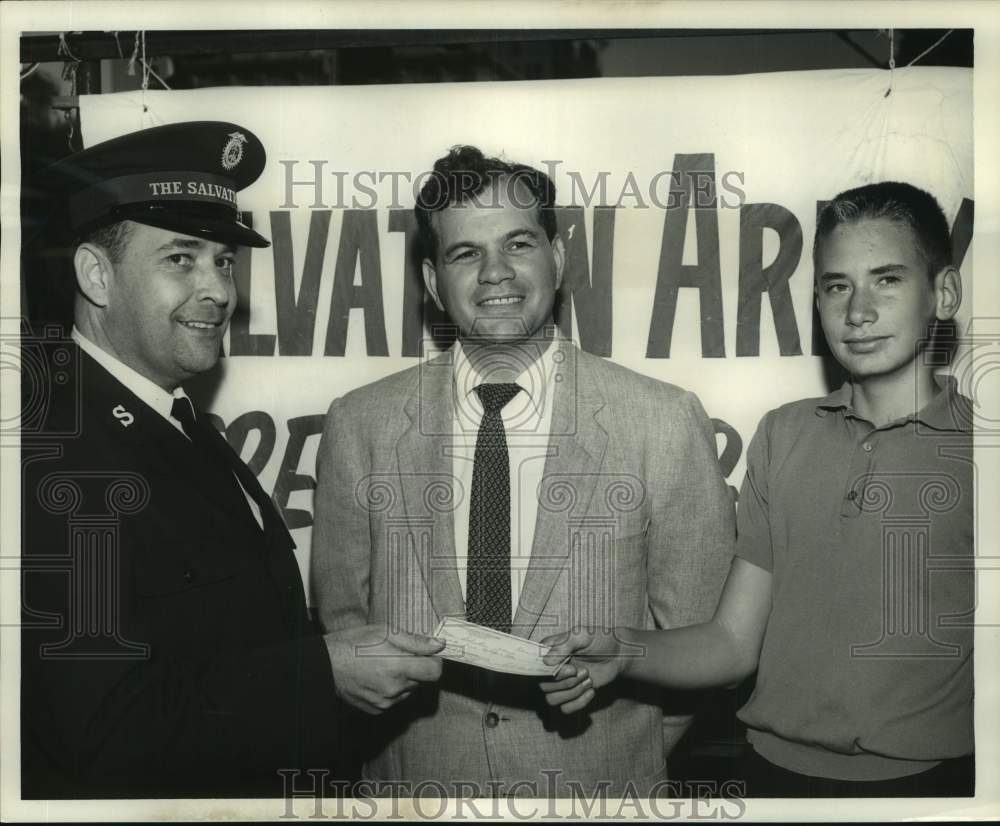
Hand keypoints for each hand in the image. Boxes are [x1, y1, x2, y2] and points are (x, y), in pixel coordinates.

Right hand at [324, 625, 444, 714]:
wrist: (325, 665)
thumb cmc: (353, 643)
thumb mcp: (384, 632)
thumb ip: (415, 641)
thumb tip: (439, 645)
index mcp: (398, 667)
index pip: (435, 672)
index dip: (434, 661)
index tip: (427, 654)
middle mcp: (394, 689)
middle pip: (421, 680)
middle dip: (415, 668)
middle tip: (397, 655)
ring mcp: (385, 702)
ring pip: (408, 690)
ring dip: (403, 679)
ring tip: (383, 665)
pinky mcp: (377, 709)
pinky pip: (394, 699)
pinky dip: (391, 689)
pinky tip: (376, 677)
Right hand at [538, 628, 627, 713]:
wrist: (619, 655)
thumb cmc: (600, 640)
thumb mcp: (582, 635)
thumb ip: (563, 645)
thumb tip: (545, 661)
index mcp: (549, 651)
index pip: (534, 667)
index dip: (548, 673)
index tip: (570, 668)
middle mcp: (551, 668)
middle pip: (543, 686)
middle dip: (567, 682)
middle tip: (584, 671)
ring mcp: (561, 683)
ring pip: (552, 700)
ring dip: (573, 692)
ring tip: (588, 679)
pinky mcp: (572, 695)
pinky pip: (566, 709)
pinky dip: (580, 702)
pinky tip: (591, 690)